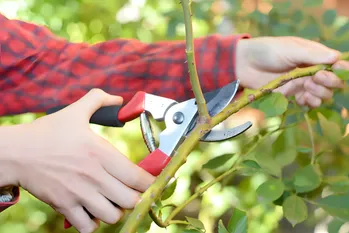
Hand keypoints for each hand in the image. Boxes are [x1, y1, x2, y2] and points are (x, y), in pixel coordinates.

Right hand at [0, 89, 154, 232]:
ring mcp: (78, 193)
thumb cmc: (47, 132)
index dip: (150, 182)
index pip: (137, 176)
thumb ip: (98, 100)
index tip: (151, 180)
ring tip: (112, 201)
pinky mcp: (64, 206)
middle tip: (131, 190)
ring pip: (112, 216)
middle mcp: (93, 175)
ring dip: (116, 211)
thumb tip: (119, 98)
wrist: (15, 152)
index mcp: (100, 152)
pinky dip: (94, 224)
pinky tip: (92, 212)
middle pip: (131, 200)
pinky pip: (88, 227)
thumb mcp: (74, 111)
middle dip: (136, 198)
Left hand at [236, 36, 348, 107]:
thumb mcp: (291, 49)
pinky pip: (308, 102)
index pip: (336, 63)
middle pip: (332, 82)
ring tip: (306, 86)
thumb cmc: (267, 51)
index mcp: (313, 55)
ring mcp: (301, 83)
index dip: (340, 69)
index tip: (337, 70)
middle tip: (316, 78)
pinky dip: (310, 102)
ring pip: (323, 94)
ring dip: (320, 93)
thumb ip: (312, 55)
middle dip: (330, 82)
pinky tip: (302, 99)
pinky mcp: (291, 95)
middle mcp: (310, 70)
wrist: (244, 64)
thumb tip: (337, 57)